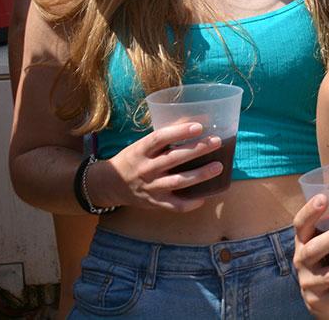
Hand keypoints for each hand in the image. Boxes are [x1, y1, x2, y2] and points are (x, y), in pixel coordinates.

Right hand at [89, 122, 223, 212]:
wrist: (110, 185)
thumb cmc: (134, 159)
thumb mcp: (143, 145)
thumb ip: (165, 137)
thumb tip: (196, 122)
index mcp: (141, 150)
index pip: (160, 138)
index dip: (179, 132)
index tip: (199, 126)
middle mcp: (146, 169)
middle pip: (174, 159)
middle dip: (197, 150)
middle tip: (217, 142)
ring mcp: (151, 187)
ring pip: (178, 181)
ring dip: (200, 175)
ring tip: (218, 167)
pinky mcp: (155, 203)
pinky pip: (175, 205)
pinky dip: (190, 203)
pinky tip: (204, 196)